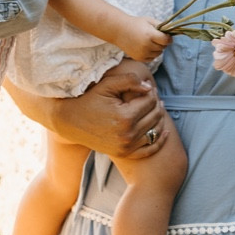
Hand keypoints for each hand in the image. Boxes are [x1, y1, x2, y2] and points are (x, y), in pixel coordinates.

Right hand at [33, 62, 165, 160]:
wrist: (70, 121)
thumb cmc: (88, 99)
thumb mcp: (107, 85)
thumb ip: (129, 81)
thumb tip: (149, 87)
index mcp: (125, 117)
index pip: (150, 101)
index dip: (151, 92)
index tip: (147, 87)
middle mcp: (127, 135)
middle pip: (154, 116)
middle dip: (156, 104)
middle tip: (152, 96)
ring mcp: (126, 147)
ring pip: (155, 132)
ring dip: (159, 119)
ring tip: (156, 108)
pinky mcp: (123, 153)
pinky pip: (149, 150)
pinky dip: (159, 141)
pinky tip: (164, 132)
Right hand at [114, 17, 170, 63]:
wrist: (119, 30)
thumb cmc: (135, 23)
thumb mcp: (149, 21)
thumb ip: (162, 25)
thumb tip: (173, 31)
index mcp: (150, 35)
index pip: (166, 40)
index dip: (169, 38)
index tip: (167, 36)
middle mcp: (146, 45)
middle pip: (162, 47)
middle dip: (162, 43)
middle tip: (156, 37)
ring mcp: (142, 53)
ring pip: (158, 54)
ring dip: (157, 49)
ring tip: (150, 42)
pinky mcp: (139, 58)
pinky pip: (151, 58)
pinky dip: (151, 54)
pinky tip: (146, 47)